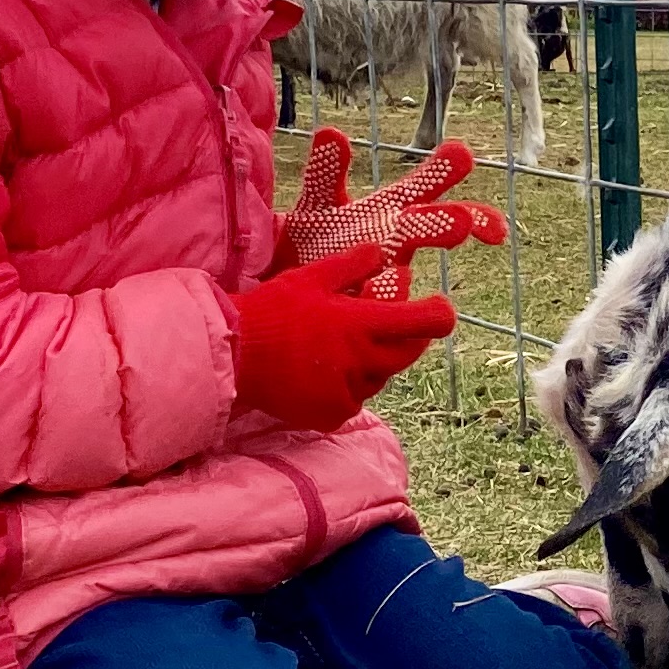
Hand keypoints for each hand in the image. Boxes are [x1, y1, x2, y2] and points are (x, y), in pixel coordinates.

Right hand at [231, 245, 454, 428]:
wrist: (230, 357)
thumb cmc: (270, 311)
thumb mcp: (311, 278)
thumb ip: (352, 265)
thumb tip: (382, 253)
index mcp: (361, 325)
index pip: (425, 322)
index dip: (438, 314)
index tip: (437, 308)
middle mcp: (361, 362)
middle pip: (408, 353)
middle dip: (408, 336)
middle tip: (394, 324)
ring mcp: (347, 392)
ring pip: (379, 376)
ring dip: (373, 361)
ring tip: (343, 345)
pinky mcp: (330, 415)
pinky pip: (354, 399)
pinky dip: (348, 385)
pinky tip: (325, 371)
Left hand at [276, 131, 507, 301]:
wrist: (291, 286)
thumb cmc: (316, 239)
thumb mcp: (320, 201)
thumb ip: (327, 171)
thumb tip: (330, 133)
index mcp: (391, 211)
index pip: (425, 186)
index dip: (444, 171)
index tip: (463, 154)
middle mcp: (397, 243)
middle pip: (432, 229)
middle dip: (446, 224)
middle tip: (463, 223)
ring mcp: (382, 278)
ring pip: (397, 278)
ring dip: (398, 277)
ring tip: (398, 276)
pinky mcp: (361, 309)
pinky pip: (366, 309)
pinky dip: (366, 304)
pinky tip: (364, 300)